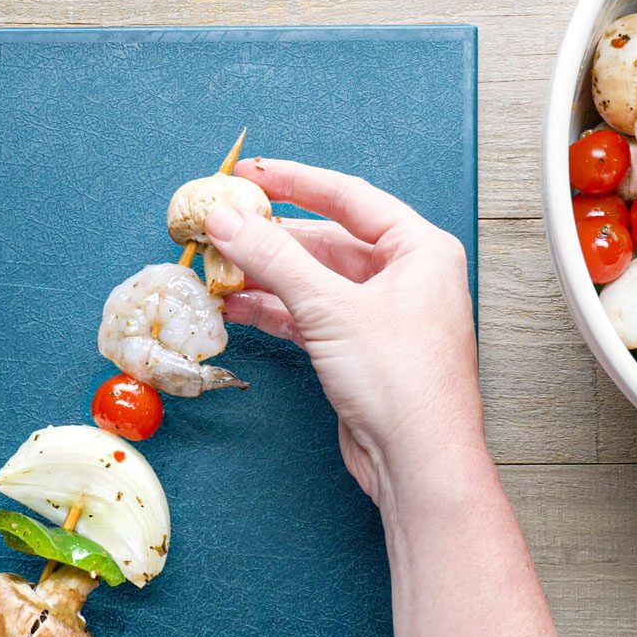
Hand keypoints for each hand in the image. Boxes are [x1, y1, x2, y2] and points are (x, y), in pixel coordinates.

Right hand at [205, 159, 483, 506]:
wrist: (420, 462)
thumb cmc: (405, 383)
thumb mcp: (331, 308)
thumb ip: (274, 258)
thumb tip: (227, 220)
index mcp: (420, 249)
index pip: (349, 196)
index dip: (293, 182)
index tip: (247, 174)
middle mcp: (407, 277)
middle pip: (327, 240)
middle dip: (270, 238)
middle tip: (221, 228)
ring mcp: (383, 316)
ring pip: (314, 282)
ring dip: (265, 277)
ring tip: (217, 270)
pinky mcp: (361, 352)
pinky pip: (311, 316)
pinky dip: (275, 310)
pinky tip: (237, 306)